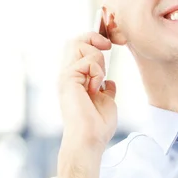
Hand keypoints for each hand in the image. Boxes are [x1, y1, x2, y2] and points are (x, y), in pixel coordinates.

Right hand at [58, 32, 116, 150]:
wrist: (90, 139)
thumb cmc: (97, 126)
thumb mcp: (106, 102)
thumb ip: (106, 90)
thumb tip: (110, 83)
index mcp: (76, 79)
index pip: (79, 47)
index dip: (94, 39)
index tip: (111, 45)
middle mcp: (68, 75)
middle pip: (75, 40)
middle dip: (94, 38)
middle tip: (108, 49)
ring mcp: (66, 76)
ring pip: (78, 44)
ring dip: (97, 59)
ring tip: (99, 80)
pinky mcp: (68, 79)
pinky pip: (87, 61)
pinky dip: (97, 72)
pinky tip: (95, 89)